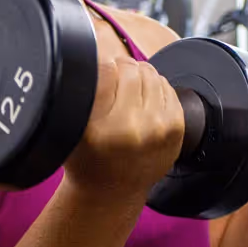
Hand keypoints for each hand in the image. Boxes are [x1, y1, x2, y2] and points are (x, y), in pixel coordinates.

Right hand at [64, 57, 184, 198]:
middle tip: (114, 86)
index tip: (100, 76)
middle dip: (121, 70)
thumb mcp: (72, 127)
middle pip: (130, 68)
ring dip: (139, 78)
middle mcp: (131, 127)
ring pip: (151, 73)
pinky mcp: (175, 128)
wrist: (112, 192)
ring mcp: (157, 128)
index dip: (101, 66)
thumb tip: (100, 54)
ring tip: (128, 96)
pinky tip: (143, 106)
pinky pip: (167, 87)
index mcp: (99, 127)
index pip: (106, 69)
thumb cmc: (88, 158)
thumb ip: (84, 92)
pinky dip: (155, 90)